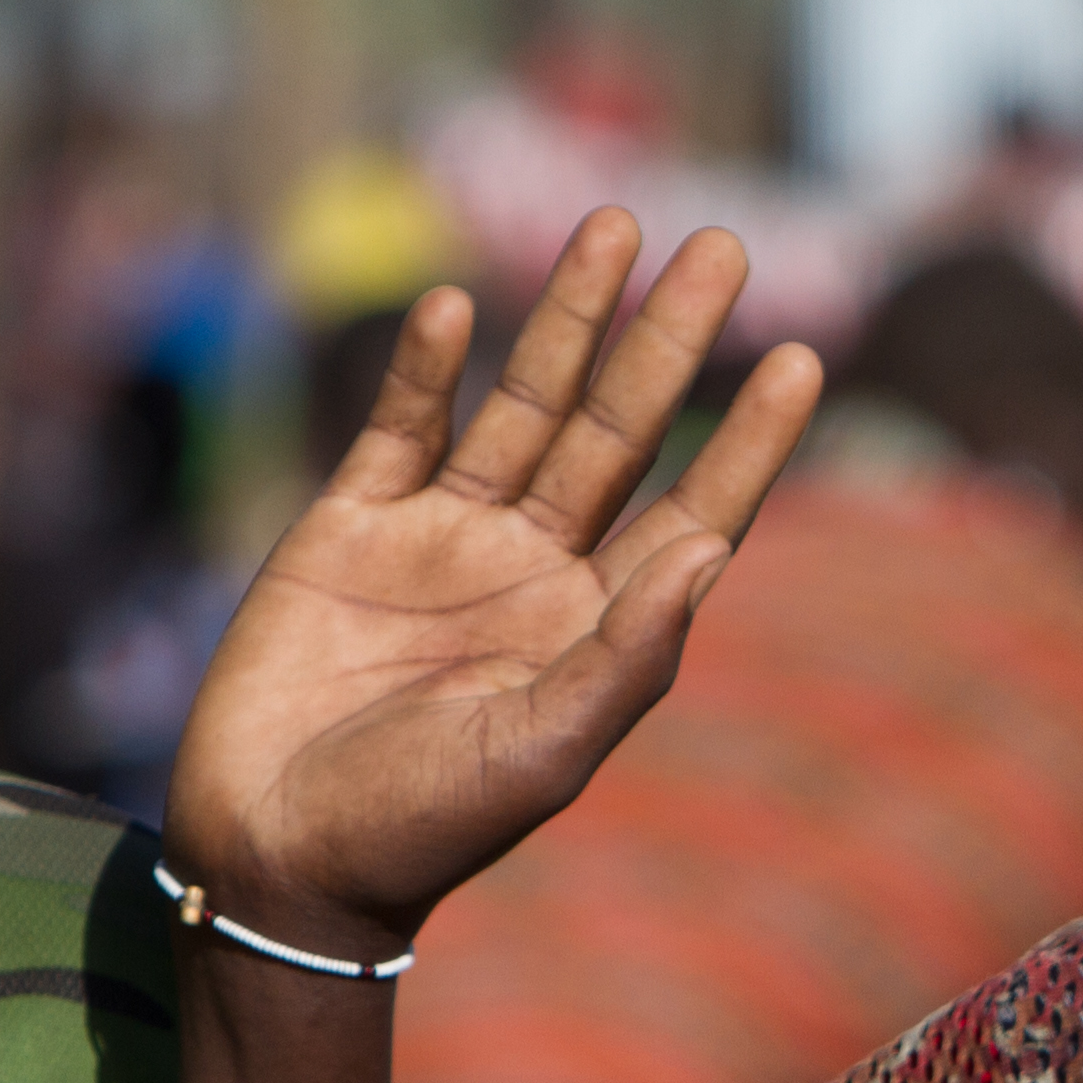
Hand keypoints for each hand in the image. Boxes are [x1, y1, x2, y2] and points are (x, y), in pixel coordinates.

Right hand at [164, 209, 818, 959]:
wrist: (278, 855)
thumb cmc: (423, 825)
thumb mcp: (543, 750)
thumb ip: (628, 655)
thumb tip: (711, 552)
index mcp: (599, 622)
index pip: (694, 508)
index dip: (748, 438)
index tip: (804, 357)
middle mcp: (536, 566)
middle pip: (619, 427)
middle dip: (668, 337)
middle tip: (724, 241)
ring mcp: (444, 538)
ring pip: (522, 405)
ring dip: (565, 320)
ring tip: (614, 227)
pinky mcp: (349, 526)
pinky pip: (401, 427)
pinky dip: (427, 369)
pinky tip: (463, 309)